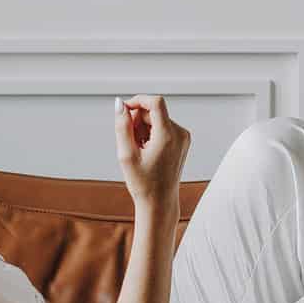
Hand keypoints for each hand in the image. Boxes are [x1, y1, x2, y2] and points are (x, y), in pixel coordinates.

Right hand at [115, 94, 190, 208]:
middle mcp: (180, 133)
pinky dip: (151, 133)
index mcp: (168, 135)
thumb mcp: (126, 154)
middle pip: (154, 111)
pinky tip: (146, 150)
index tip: (124, 110)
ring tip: (137, 149)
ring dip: (143, 128)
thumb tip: (120, 104)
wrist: (159, 202)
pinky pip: (163, 127)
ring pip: (157, 119)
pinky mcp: (182, 141)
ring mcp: (183, 137)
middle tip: (128, 141)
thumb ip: (122, 126)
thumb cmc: (142, 183)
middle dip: (137, 120)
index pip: (155, 102)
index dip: (138, 101)